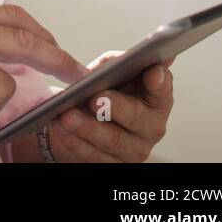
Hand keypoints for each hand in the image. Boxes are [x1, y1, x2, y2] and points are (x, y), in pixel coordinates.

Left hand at [45, 51, 174, 162]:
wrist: (80, 120)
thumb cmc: (100, 92)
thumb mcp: (107, 74)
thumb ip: (115, 64)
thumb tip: (124, 57)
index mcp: (154, 101)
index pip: (162, 91)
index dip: (159, 82)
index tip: (153, 71)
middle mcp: (150, 127)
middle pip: (136, 118)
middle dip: (114, 107)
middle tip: (95, 99)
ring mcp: (133, 149)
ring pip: (111, 139)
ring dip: (87, 127)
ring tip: (67, 115)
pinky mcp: (112, 164)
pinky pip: (92, 154)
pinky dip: (73, 140)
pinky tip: (60, 128)